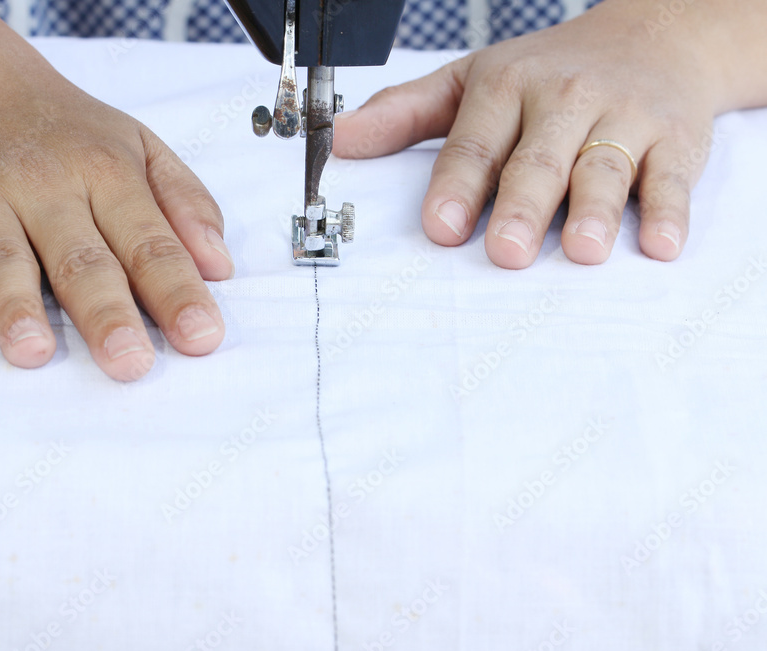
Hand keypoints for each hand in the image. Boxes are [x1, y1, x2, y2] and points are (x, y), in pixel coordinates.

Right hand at [0, 43, 232, 380]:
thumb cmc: (67, 130)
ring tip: (33, 351)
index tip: (201, 337)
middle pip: (81, 257)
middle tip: (128, 362)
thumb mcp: (140, 148)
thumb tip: (220, 266)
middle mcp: (46, 184)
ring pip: (4, 256)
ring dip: (16, 306)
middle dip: (107, 312)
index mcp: (107, 172)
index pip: (150, 242)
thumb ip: (186, 203)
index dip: (177, 292)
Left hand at [333, 0, 722, 268]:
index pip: (476, 141)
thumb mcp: (471, 80)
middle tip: (507, 251)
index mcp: (507, 87)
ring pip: (603, 167)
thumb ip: (405, 114)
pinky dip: (669, 210)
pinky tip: (660, 244)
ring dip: (595, 210)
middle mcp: (564, 99)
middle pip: (538, 160)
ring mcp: (623, 118)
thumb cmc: (548, 72)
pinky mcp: (675, 139)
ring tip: (582, 249)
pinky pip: (672, 176)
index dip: (457, 186)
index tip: (441, 227)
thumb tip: (337, 139)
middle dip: (522, 206)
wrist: (654, 37)